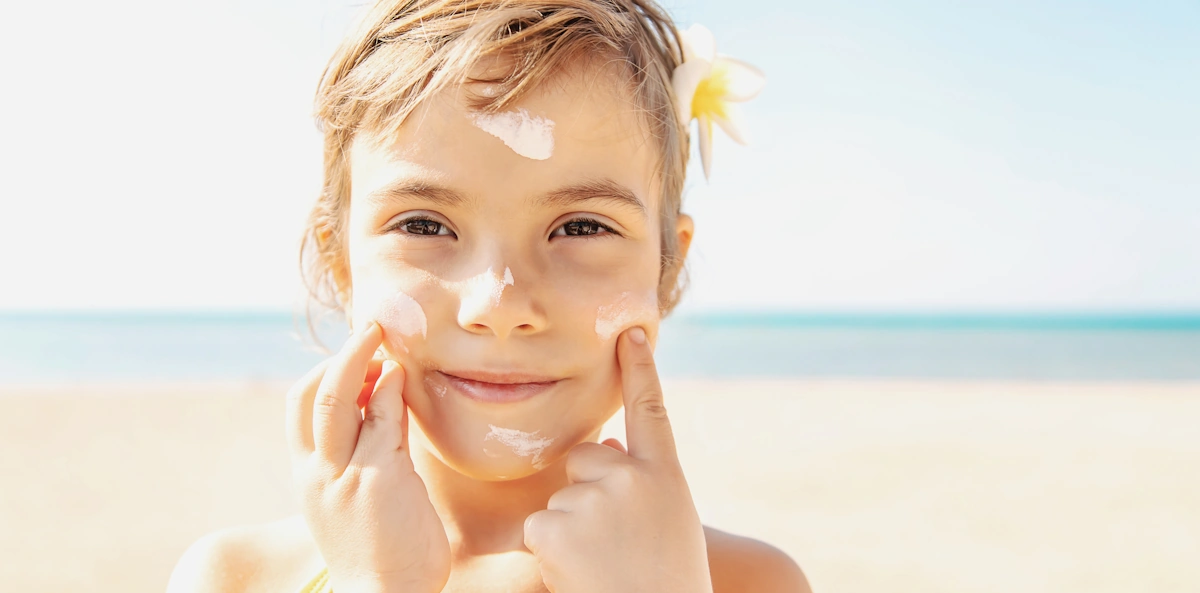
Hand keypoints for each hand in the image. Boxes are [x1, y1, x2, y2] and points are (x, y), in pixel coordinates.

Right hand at [285, 322, 450, 592]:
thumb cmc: (378, 556)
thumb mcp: (355, 503)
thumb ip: (360, 460)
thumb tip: (380, 413)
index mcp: (308, 478)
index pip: (299, 410)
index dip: (322, 373)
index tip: (355, 357)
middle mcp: (319, 472)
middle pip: (312, 394)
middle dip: (341, 354)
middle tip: (370, 329)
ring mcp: (347, 473)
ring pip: (340, 397)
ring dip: (363, 357)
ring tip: (383, 336)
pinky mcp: (382, 477)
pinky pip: (385, 418)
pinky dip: (393, 389)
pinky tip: (404, 375)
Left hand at [524, 327, 711, 592]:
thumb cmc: (667, 581)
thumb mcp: (669, 524)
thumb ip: (641, 482)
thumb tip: (609, 448)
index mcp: (664, 476)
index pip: (650, 409)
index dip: (639, 368)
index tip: (631, 332)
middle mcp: (630, 477)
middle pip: (584, 460)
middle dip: (587, 493)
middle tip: (613, 545)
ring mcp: (591, 500)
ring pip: (560, 499)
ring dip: (570, 532)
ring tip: (603, 567)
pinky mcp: (555, 527)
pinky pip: (540, 528)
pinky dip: (552, 554)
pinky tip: (580, 575)